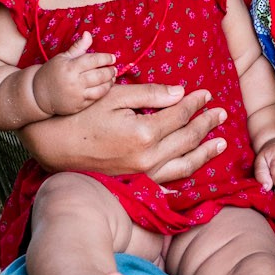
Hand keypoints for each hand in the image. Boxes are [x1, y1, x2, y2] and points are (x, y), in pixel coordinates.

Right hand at [22, 80, 229, 183]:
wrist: (53, 146)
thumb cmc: (81, 115)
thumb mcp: (115, 96)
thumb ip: (150, 94)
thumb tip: (180, 92)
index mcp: (144, 133)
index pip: (179, 115)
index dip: (195, 104)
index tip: (206, 94)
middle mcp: (148, 158)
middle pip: (187, 139)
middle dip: (206, 125)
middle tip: (221, 114)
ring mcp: (142, 173)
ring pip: (183, 164)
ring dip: (204, 152)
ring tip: (220, 144)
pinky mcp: (134, 182)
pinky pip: (167, 182)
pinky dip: (183, 175)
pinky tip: (193, 171)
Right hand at [30, 32, 116, 115]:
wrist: (38, 94)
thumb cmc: (52, 73)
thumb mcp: (62, 58)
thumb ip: (78, 47)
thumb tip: (88, 34)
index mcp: (70, 67)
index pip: (93, 60)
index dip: (105, 58)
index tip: (112, 58)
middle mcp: (74, 82)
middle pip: (100, 75)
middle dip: (110, 71)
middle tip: (114, 68)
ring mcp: (77, 95)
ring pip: (100, 89)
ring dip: (109, 82)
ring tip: (112, 77)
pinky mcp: (78, 106)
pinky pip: (95, 98)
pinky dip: (102, 92)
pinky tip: (104, 87)